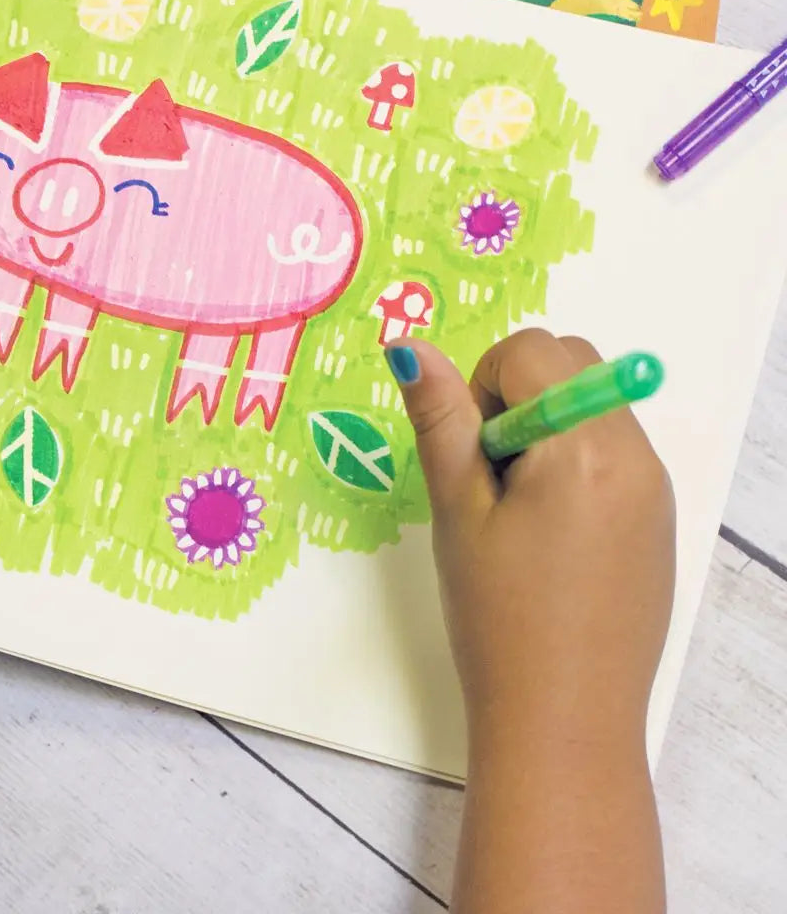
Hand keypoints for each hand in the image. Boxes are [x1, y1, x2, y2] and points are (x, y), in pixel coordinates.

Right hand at [388, 329, 674, 744]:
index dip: (483, 383)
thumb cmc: (497, 617)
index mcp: (586, 447)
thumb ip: (440, 419)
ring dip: (545, 424)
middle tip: (488, 475)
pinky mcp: (658, 519)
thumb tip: (409, 346)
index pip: (533, 350)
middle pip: (572, 363)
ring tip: (515, 507)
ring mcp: (655, 488)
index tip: (470, 453)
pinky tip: (548, 531)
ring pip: (593, 403)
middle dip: (518, 393)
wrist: (563, 721)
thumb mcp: (457, 512)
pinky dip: (574, 458)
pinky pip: (616, 449)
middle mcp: (636, 455)